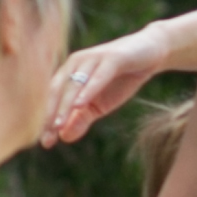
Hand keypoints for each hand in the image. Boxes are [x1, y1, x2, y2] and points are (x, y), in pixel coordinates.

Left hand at [44, 23, 170, 143]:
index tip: (46, 143)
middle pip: (58, 91)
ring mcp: (92, 59)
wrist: (150, 53)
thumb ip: (82, 118)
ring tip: (58, 125)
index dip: (48, 120)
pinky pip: (97, 77)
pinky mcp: (111, 58)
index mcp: (69, 73)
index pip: (53, 98)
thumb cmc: (122, 78)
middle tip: (48, 138)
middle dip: (51, 115)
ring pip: (74, 84)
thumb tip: (64, 136)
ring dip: (65, 106)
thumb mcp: (101, 104)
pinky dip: (88, 91)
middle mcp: (75, 63)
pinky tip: (80, 105)